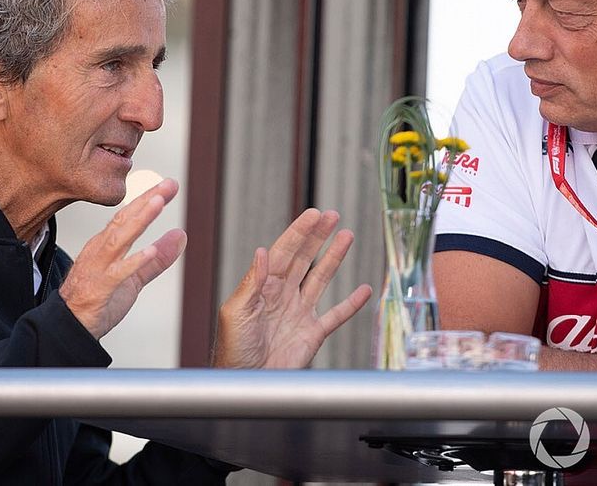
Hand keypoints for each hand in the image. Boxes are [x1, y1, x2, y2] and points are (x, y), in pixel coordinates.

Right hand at [59, 178, 186, 338]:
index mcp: (106, 244)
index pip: (128, 215)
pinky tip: (150, 252)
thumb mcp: (134, 277)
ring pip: (119, 239)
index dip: (148, 198)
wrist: (70, 327)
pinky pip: (117, 273)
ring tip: (157, 203)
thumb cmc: (98, 300)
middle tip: (168, 184)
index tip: (168, 185)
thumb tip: (181, 236)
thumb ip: (158, 259)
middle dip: (146, 200)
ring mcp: (98, 268)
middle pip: (124, 219)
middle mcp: (100, 250)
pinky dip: (134, 261)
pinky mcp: (99, 288)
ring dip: (139, 220)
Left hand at [212, 208, 372, 368]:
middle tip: (332, 215)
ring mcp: (299, 313)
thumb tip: (261, 251)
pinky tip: (364, 290)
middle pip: (304, 258)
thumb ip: (252, 282)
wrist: (245, 382)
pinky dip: (351, 303)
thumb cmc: (232, 351)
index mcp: (263, 287)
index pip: (283, 252)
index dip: (299, 232)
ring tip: (347, 236)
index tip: (313, 215)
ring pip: (321, 278)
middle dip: (318, 236)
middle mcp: (283, 295)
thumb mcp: (236, 312)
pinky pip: (336, 315)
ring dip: (334, 258)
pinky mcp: (312, 334)